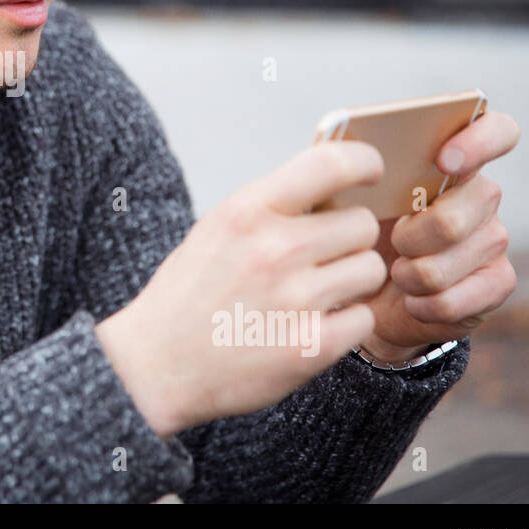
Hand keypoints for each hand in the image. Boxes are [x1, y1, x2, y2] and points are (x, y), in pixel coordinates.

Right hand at [96, 141, 389, 438]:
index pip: (332, 163)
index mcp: (247, 211)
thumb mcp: (217, 230)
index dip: (365, 162)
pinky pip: (364, 318)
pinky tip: (311, 326)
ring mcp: (295, 299)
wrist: (156, 366)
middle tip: (321, 258)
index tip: (371, 173)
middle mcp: (274, 249)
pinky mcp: (311, 346)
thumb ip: (272, 206)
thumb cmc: (188, 296)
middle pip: (363, 224)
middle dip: (348, 240)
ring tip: (315, 295)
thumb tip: (336, 186)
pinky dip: (346, 324)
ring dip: (351, 282)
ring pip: (371, 269)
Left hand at [358, 109, 520, 362]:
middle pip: (467, 207)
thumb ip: (347, 169)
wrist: (362, 294)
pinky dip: (422, 304)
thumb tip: (338, 151)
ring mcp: (494, 239)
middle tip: (394, 241)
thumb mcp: (340, 197)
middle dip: (415, 232)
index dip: (481, 140)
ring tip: (396, 272)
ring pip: (451, 259)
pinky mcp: (497, 283)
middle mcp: (481, 196)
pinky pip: (456, 298)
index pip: (498, 131)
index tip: (443, 160)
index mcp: (451, 161)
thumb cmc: (352, 231)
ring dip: (410, 274)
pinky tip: (411, 300)